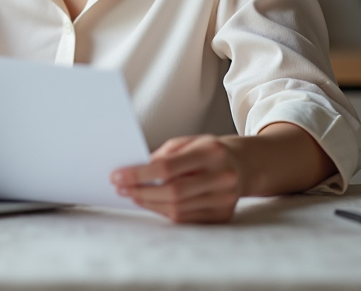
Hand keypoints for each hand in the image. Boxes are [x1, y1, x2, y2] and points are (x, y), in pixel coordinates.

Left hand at [110, 135, 242, 223]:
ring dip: (149, 203)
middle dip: (140, 191)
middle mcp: (221, 177)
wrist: (243, 166)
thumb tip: (135, 171)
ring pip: (177, 209)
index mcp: (211, 153)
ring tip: (132, 195)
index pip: (168, 167)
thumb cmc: (209, 151)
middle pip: (172, 192)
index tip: (117, 176)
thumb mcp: (188, 142)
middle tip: (120, 188)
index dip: (139, 174)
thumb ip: (163, 155)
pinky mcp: (222, 216)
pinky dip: (163, 211)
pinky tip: (151, 203)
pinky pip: (185, 219)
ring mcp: (224, 199)